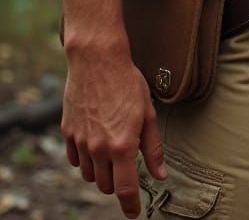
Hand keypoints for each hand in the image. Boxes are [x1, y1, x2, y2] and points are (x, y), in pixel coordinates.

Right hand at [61, 41, 165, 218]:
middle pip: (106, 185)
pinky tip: (97, 143)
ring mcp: (80, 142)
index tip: (134, 212)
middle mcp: (99, 148)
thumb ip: (153, 148)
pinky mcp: (68, 134)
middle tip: (128, 167)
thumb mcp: (148, 113)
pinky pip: (76, 160)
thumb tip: (161, 174)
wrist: (97, 61)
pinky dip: (87, 159)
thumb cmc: (127, 83)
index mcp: (122, 145)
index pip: (125, 189)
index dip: (130, 205)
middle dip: (118, 183)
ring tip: (113, 151)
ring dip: (102, 172)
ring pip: (90, 175)